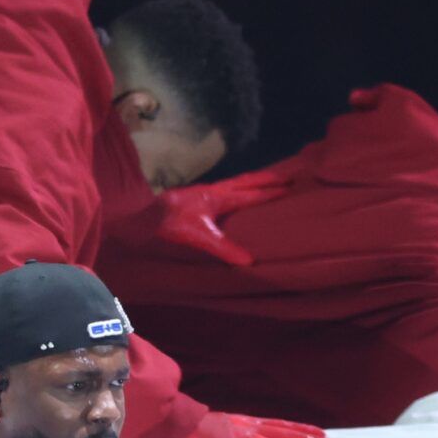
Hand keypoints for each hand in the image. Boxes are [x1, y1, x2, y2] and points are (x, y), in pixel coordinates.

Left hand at [154, 170, 294, 265]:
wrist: (147, 217)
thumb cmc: (172, 224)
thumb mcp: (200, 237)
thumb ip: (224, 248)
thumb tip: (249, 261)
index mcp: (220, 197)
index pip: (252, 194)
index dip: (272, 193)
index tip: (291, 188)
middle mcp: (215, 191)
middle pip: (247, 181)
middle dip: (268, 179)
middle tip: (288, 176)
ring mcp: (206, 192)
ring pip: (236, 182)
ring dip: (253, 181)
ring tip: (268, 180)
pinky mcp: (198, 197)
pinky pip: (226, 188)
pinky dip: (238, 188)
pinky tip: (236, 195)